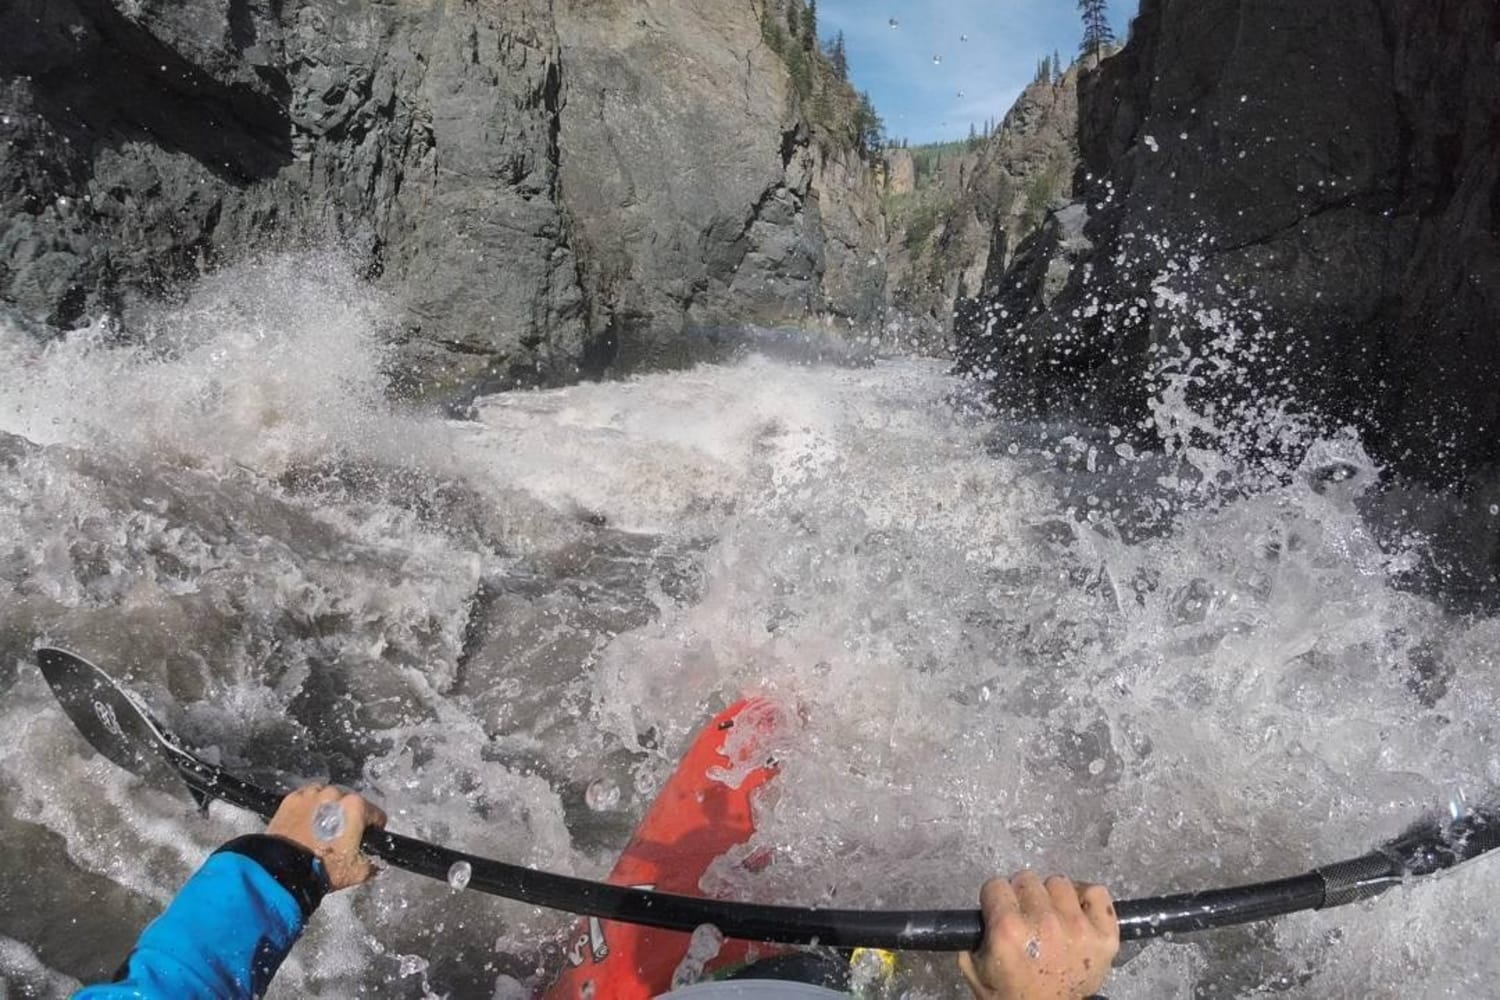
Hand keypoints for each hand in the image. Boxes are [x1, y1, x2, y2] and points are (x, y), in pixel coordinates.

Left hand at [265, 784, 387, 890]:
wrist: (283, 871)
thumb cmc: (323, 868)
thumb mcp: (358, 872)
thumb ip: (373, 864)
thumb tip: (375, 863)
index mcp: (356, 806)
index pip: (376, 814)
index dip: (373, 829)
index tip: (363, 840)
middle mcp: (334, 794)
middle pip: (350, 804)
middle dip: (347, 819)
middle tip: (338, 840)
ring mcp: (311, 794)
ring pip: (327, 800)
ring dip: (327, 811)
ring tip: (318, 833)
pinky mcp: (291, 799)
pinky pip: (306, 800)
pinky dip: (308, 810)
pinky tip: (304, 827)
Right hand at [958, 871, 1118, 999]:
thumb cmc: (1013, 996)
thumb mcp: (975, 972)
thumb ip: (970, 940)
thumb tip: (977, 916)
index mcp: (1008, 929)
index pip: (996, 885)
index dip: (995, 899)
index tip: (999, 911)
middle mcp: (1044, 922)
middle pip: (1027, 879)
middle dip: (1021, 897)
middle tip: (1025, 917)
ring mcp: (1078, 927)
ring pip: (1059, 883)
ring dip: (1052, 897)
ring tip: (1052, 917)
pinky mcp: (1104, 935)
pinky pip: (1096, 893)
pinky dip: (1086, 898)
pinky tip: (1076, 911)